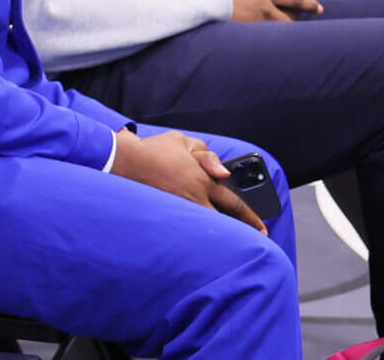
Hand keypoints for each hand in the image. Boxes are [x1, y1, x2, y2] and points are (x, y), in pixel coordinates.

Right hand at [109, 129, 265, 232]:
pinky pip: (187, 226)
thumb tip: (223, 172)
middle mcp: (195, 198)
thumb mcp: (182, 141)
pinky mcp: (165, 213)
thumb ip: (206, 155)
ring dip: (220, 233)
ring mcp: (179, 208)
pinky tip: (199, 239)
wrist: (122, 160)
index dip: (251, 217)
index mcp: (203, 180)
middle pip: (225, 219)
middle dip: (243, 231)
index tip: (262, 228)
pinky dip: (196, 232)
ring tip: (230, 243)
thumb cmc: (153, 149)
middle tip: (254, 241)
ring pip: (207, 226)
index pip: (235, 202)